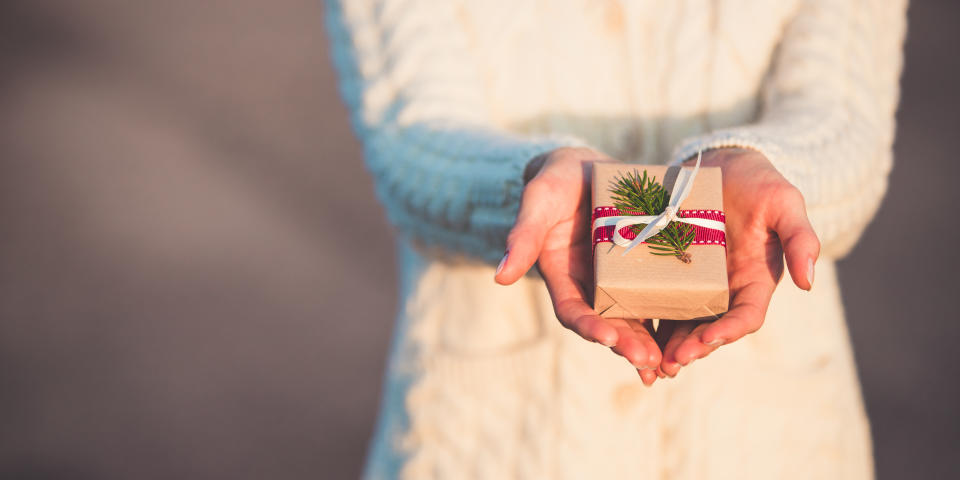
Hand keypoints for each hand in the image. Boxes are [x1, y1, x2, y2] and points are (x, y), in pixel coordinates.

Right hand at [494, 147, 662, 385]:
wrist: (584, 165)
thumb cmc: (554, 180)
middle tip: (647, 361)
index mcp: (562, 275)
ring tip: (669, 362)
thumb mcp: (538, 201)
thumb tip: (500, 277)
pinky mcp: (644, 266)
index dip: (588, 325)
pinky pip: (660, 293)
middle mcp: (591, 284)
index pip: (572, 310)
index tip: (606, 336)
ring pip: (636, 317)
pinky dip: (672, 313)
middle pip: (608, 322)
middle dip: (626, 344)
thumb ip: (522, 236)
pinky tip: (694, 329)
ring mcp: (619, 278)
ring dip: (651, 341)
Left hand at [656, 148, 819, 377]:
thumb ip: (801, 239)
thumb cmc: (759, 183)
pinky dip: (645, 318)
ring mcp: (694, 283)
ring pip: (681, 322)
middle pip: (709, 328)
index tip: (710, 339)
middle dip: (693, 347)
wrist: (724, 164)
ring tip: (650, 363)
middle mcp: (724, 289)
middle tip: (673, 361)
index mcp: (755, 281)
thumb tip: (808, 283)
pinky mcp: (667, 272)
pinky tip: (626, 330)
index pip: (746, 316)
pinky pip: (655, 299)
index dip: (729, 331)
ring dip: (667, 344)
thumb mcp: (785, 203)